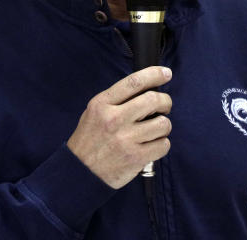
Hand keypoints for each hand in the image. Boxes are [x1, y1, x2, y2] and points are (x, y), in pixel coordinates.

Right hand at [67, 66, 172, 188]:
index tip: (166, 73)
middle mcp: (114, 119)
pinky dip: (162, 144)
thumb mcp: (93, 112)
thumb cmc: (89, 140)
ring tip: (155, 130)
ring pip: (163, 124)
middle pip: (153, 100)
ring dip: (164, 126)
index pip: (133, 82)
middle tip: (164, 107)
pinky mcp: (136, 158)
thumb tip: (146, 90)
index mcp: (102, 104)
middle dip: (165, 102)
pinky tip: (152, 145)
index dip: (154, 74)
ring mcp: (126, 139)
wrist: (80, 172)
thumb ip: (116, 100)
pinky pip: (163, 145)